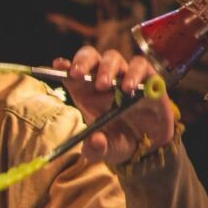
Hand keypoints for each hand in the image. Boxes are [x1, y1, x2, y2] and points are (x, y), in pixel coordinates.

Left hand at [53, 47, 174, 164]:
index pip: (71, 72)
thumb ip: (96, 149)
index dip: (65, 66)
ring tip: (105, 86)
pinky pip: (141, 65)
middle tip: (79, 74)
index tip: (58, 66)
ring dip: (107, 68)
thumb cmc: (119, 142)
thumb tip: (95, 141)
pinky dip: (134, 73)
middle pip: (90, 57)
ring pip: (113, 57)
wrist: (149, 147)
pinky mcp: (147, 79)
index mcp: (85, 92)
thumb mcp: (106, 150)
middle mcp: (102, 80)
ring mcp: (124, 76)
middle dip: (82, 62)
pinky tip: (130, 89)